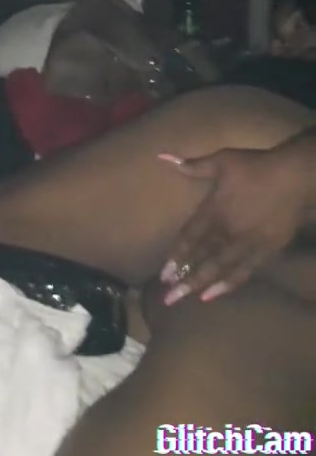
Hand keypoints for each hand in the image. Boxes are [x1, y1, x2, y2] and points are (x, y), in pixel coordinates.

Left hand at [157, 143, 305, 304]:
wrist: (293, 178)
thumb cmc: (255, 167)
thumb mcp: (221, 161)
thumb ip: (192, 165)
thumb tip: (162, 157)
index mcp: (214, 211)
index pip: (189, 238)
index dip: (176, 256)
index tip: (163, 274)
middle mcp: (227, 232)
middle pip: (201, 259)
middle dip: (184, 279)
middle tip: (168, 298)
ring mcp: (246, 244)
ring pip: (220, 269)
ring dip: (202, 284)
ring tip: (186, 298)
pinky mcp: (266, 252)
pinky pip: (243, 272)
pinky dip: (228, 284)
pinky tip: (215, 294)